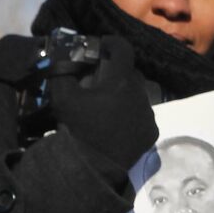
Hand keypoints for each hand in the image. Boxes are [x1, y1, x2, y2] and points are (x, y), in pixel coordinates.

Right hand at [46, 34, 157, 170]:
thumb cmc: (77, 129)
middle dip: (115, 72)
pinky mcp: (151, 132)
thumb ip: (64, 71)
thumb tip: (65, 58)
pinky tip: (117, 124)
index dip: (111, 43)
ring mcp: (148, 114)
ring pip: (138, 94)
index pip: (122, 48)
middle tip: (98, 81)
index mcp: (120, 80)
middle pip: (130, 72)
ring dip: (124, 94)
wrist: (93, 169)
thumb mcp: (62, 97)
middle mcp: (140, 93)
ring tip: (107, 106)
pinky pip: (143, 115)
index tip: (101, 46)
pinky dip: (131, 114)